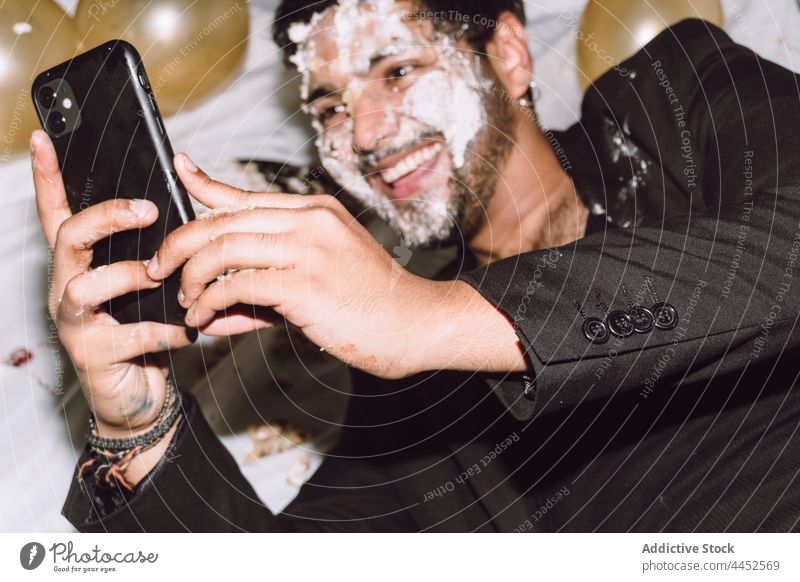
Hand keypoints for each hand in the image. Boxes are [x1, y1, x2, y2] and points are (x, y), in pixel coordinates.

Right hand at [32, 130, 193, 440]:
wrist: (138, 393)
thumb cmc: (143, 327)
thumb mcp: (148, 283)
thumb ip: (154, 247)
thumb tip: (182, 199)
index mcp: (80, 265)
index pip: (56, 214)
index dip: (47, 178)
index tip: (43, 139)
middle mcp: (67, 288)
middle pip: (70, 238)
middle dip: (106, 217)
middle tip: (148, 210)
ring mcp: (74, 322)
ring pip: (87, 285)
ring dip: (130, 276)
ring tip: (162, 280)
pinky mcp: (93, 355)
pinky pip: (130, 334)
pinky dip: (165, 329)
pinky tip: (187, 331)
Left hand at [147, 154, 525, 378]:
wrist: (416, 325)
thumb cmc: (370, 306)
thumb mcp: (318, 281)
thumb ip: (262, 290)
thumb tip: (212, 311)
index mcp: (316, 211)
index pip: (247, 195)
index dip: (205, 184)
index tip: (177, 170)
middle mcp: (311, 220)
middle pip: (224, 219)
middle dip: (180, 245)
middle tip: (159, 269)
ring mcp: (310, 248)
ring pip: (225, 248)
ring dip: (192, 277)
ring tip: (184, 302)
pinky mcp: (306, 283)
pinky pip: (238, 284)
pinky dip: (211, 303)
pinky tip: (204, 321)